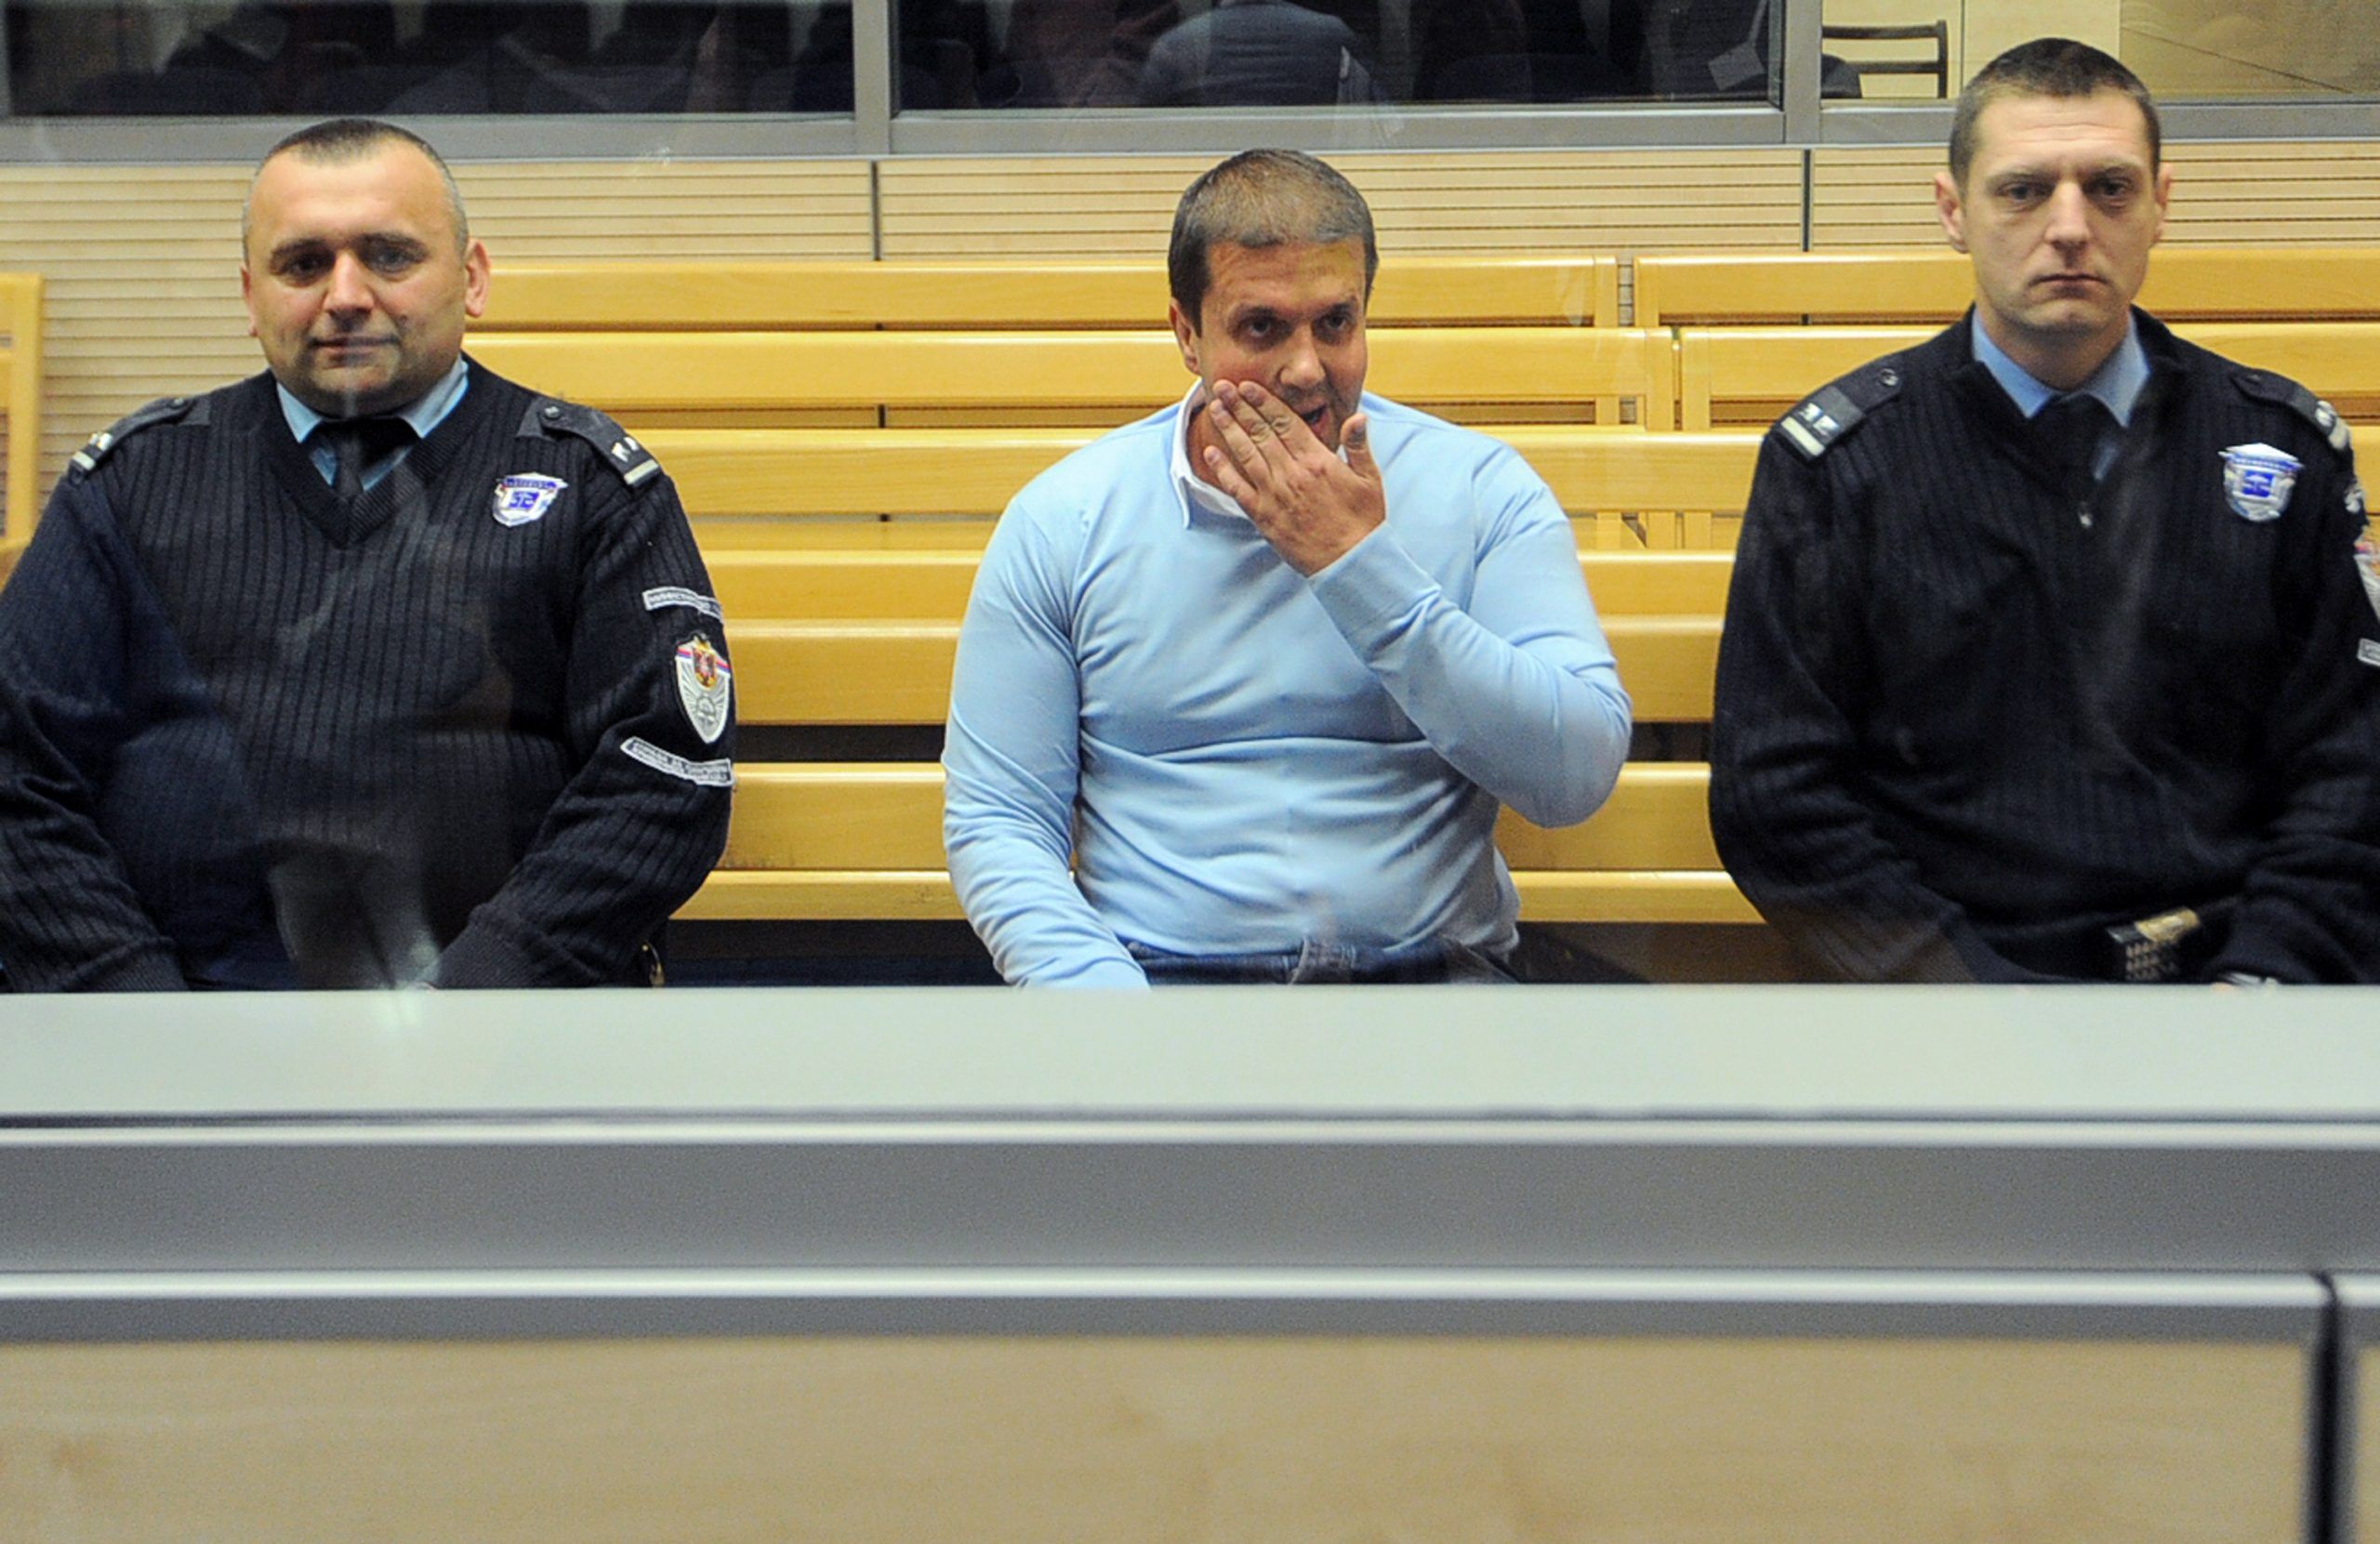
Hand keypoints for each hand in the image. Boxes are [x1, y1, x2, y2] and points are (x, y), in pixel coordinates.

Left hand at [1201, 379, 1384, 575]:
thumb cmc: (1363, 522)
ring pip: (1246, 454)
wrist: (1351, 562)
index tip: (1248, 386)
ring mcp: (1275, 495)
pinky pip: (1238, 488)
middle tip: (1223, 387)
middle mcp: (1292, 473)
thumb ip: (1359, 445)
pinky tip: (1211, 452)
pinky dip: (1223, 469)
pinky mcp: (1264, 516)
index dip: (1263, 401)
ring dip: (1228, 429)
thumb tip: (1358, 416)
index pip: (1284, 422)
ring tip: (1215, 409)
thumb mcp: (1369, 479)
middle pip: (1260, 432)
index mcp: (1317, 460)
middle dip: (1239, 407)